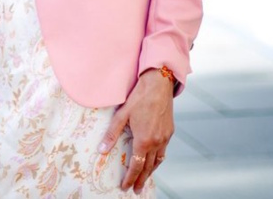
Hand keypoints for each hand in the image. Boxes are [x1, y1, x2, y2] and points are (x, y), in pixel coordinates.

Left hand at [99, 68, 173, 192]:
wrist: (159, 84)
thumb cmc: (139, 97)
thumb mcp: (121, 115)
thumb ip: (111, 134)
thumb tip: (102, 150)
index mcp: (144, 140)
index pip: (136, 166)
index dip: (130, 178)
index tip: (125, 187)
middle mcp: (157, 142)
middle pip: (148, 167)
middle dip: (141, 179)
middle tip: (136, 189)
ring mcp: (165, 137)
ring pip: (158, 161)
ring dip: (151, 172)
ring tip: (145, 179)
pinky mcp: (170, 131)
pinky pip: (164, 151)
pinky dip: (158, 159)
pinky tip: (154, 160)